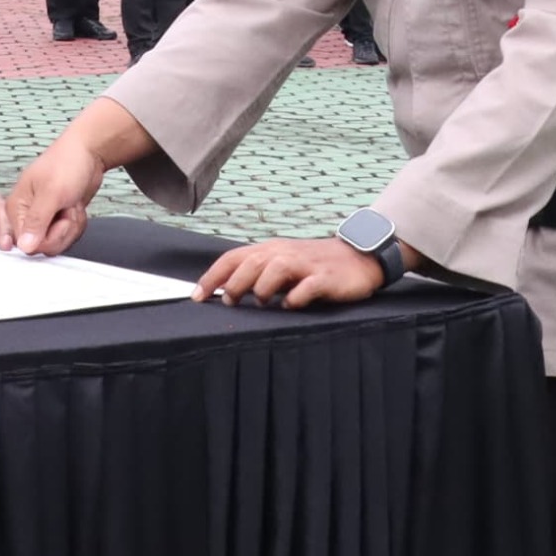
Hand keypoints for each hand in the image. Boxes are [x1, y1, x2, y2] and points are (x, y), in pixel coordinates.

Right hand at [3, 135, 110, 254]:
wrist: (89, 153)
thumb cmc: (67, 164)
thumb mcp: (52, 193)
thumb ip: (37, 222)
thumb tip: (25, 247)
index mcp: (16, 208)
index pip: (26, 244)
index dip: (48, 237)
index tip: (59, 219)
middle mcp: (26, 215)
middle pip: (43, 246)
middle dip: (63, 230)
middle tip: (66, 208)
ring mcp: (43, 218)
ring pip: (57, 242)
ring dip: (72, 225)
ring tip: (70, 203)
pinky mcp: (56, 220)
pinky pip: (67, 236)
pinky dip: (77, 223)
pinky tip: (75, 207)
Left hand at [194, 236, 383, 308]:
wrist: (358, 257)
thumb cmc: (314, 265)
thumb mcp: (283, 264)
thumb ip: (258, 274)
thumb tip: (225, 292)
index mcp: (271, 250)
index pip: (234, 257)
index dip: (213, 276)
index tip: (197, 296)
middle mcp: (286, 253)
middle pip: (252, 261)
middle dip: (235, 282)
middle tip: (229, 301)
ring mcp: (307, 265)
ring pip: (276, 268)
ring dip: (262, 286)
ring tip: (260, 301)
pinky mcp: (326, 278)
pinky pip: (308, 286)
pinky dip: (296, 297)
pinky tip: (290, 305)